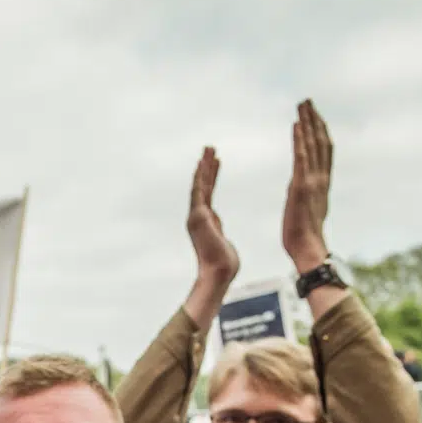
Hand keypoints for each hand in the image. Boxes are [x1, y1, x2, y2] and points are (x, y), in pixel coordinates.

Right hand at [188, 147, 239, 284]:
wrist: (218, 273)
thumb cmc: (225, 266)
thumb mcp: (224, 246)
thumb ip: (221, 236)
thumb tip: (222, 238)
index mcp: (205, 222)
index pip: (208, 195)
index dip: (211, 177)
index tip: (216, 163)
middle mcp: (197, 217)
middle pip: (202, 186)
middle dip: (206, 166)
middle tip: (210, 148)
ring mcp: (196, 216)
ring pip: (200, 185)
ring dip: (204, 166)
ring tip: (209, 149)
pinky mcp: (199, 216)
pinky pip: (199, 191)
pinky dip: (201, 176)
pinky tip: (204, 162)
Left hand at [280, 100, 332, 273]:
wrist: (306, 249)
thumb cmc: (304, 236)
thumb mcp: (308, 210)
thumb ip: (308, 195)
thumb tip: (302, 189)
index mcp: (322, 184)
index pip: (324, 151)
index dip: (320, 131)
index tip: (314, 115)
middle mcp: (320, 179)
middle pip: (321, 142)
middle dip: (315, 120)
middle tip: (307, 101)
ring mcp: (312, 181)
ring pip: (313, 145)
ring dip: (308, 123)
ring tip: (302, 105)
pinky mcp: (301, 187)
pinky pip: (301, 158)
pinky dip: (300, 139)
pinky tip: (296, 125)